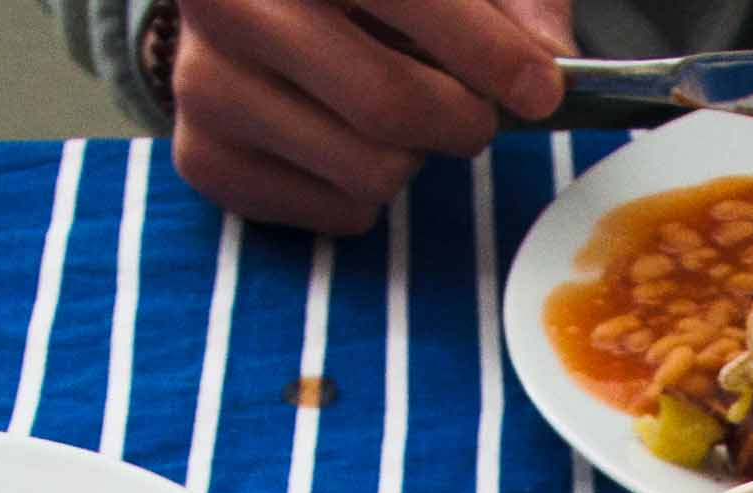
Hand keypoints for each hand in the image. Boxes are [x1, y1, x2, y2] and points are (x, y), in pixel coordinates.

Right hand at [167, 0, 573, 235]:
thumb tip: (550, 59)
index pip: (411, 2)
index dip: (491, 55)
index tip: (538, 90)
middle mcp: (229, 2)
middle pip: (388, 105)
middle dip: (461, 121)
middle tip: (472, 115)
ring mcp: (204, 82)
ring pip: (367, 170)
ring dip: (412, 159)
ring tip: (395, 118)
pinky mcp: (201, 154)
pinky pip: (335, 211)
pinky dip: (367, 192)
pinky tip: (347, 140)